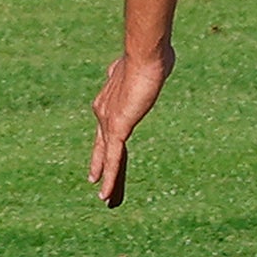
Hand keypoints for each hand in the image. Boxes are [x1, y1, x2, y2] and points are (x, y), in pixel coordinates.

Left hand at [88, 46, 174, 206]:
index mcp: (110, 99)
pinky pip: (112, 158)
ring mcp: (107, 120)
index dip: (103, 147)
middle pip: (103, 148)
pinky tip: (104, 193)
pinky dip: (109, 177)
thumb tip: (156, 63)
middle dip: (102, 168)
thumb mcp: (149, 68)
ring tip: (107, 200)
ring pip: (108, 158)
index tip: (100, 160)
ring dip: (109, 180)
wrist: (145, 55)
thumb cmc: (153, 55)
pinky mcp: (116, 127)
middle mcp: (103, 112)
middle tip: (100, 189)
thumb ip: (148, 74)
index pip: (106, 130)